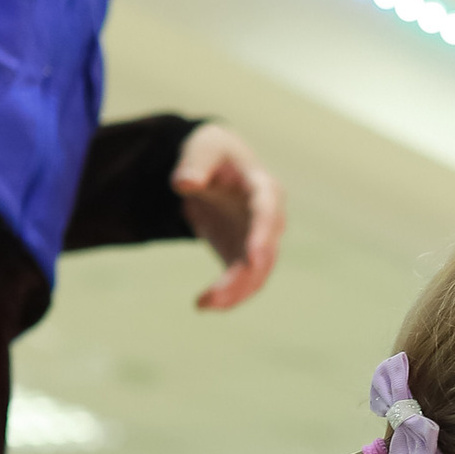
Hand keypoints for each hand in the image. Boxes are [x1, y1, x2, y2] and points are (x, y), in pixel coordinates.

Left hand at [173, 121, 285, 310]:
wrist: (216, 168)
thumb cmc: (213, 154)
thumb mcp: (202, 148)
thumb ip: (194, 165)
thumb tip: (184, 183)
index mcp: (264, 189)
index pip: (267, 214)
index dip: (262, 237)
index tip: (252, 260)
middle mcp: (270, 220)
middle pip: (265, 255)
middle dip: (244, 278)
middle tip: (214, 297)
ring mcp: (259, 242)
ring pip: (256, 276)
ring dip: (233, 294)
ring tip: (202, 304)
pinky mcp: (244, 258)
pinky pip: (242, 283)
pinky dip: (226, 296)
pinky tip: (201, 304)